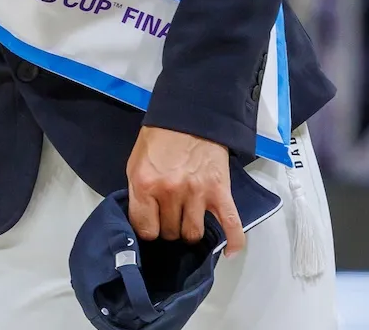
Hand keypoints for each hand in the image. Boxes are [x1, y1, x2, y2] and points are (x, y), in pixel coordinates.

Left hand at [126, 125, 244, 255]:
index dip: (148, 230)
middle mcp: (171, 192)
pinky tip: (228, 252)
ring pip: (193, 233)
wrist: (189, 116)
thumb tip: (143, 222)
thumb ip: (137, 194)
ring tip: (187, 221)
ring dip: (189, 231)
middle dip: (168, 229)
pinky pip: (230, 224)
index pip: (145, 229)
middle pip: (170, 232)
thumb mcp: (135, 165)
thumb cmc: (159, 140)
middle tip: (169, 217)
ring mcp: (197, 193)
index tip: (151, 225)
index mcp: (146, 184)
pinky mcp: (220, 191)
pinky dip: (232, 242)